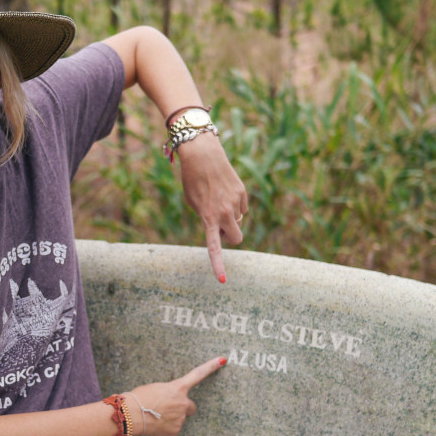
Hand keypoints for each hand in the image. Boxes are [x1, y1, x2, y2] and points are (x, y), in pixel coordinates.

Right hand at [126, 357, 226, 435]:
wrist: (130, 416)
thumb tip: (170, 403)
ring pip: (180, 418)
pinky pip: (174, 428)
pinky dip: (166, 428)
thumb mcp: (155, 389)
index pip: (198, 374)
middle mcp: (183, 403)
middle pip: (191, 406)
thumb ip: (168, 393)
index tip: (223, 360)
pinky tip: (155, 424)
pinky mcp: (175, 431)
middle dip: (183, 407)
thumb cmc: (138, 398)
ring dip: (172, 417)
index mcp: (178, 388)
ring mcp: (180, 419)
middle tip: (168, 408)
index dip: (211, 366)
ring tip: (154, 415)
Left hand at [176, 134, 248, 282]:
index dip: (218, 264)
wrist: (203, 154)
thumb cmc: (193, 180)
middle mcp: (224, 213)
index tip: (222, 281)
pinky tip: (225, 192)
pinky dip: (236, 205)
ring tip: (218, 200)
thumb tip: (225, 227)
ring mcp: (235, 203)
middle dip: (231, 237)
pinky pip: (243, 208)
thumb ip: (207, 219)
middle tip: (221, 228)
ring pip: (239, 221)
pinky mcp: (242, 193)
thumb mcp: (193, 203)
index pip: (214, 247)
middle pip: (237, 238)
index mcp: (208, 218)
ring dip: (231, 217)